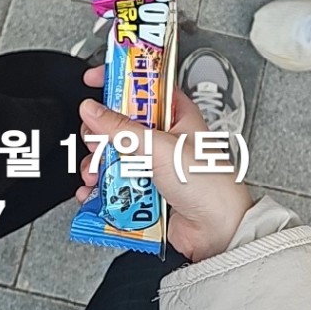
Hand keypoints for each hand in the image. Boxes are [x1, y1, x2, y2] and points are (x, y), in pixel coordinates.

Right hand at [78, 66, 253, 260]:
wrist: (218, 231)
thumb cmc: (208, 183)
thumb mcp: (160, 147)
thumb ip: (122, 129)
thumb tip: (92, 110)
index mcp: (175, 113)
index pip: (143, 85)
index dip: (119, 79)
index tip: (93, 78)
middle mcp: (164, 135)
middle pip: (120, 123)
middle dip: (100, 134)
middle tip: (96, 142)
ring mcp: (154, 164)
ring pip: (114, 155)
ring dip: (98, 164)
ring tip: (95, 174)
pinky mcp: (146, 190)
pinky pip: (115, 183)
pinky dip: (100, 188)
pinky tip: (93, 193)